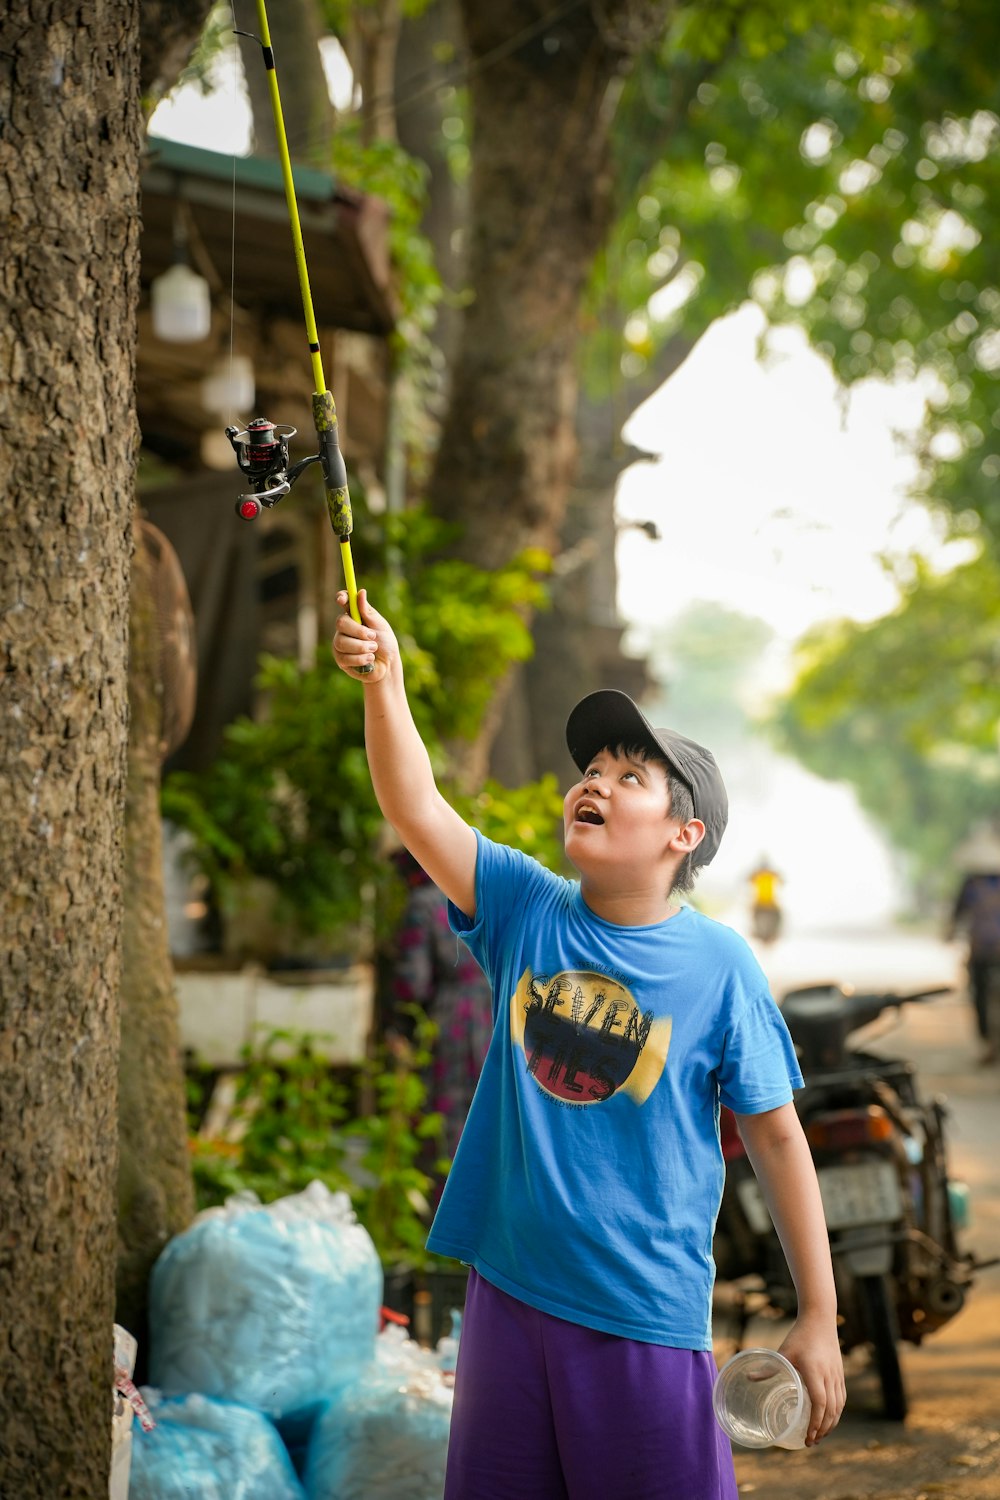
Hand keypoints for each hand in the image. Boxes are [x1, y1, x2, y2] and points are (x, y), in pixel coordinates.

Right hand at [332, 588, 394, 683]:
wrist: (388, 666)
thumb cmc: (386, 644)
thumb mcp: (380, 626)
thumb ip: (369, 612)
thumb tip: (361, 592)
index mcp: (355, 616)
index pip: (344, 602)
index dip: (341, 598)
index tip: (342, 599)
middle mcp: (344, 628)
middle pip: (340, 622)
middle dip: (358, 631)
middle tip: (373, 636)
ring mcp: (340, 643)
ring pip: (341, 641)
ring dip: (362, 647)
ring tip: (374, 650)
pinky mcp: (340, 659)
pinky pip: (344, 657)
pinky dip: (361, 659)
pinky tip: (369, 659)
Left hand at [777, 1315, 845, 1445]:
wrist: (820, 1319)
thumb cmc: (800, 1336)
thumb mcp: (783, 1352)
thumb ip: (769, 1368)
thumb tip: (749, 1379)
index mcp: (815, 1372)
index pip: (820, 1404)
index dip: (816, 1423)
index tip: (809, 1437)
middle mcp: (829, 1376)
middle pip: (831, 1410)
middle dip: (822, 1429)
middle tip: (811, 1441)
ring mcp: (837, 1376)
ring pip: (838, 1406)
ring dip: (831, 1424)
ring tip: (820, 1435)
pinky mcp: (840, 1374)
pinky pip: (841, 1398)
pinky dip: (836, 1412)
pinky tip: (829, 1419)